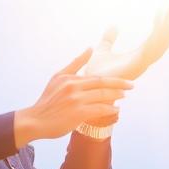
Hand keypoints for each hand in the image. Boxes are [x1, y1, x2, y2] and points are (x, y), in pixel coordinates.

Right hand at [14, 46, 133, 142]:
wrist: (35, 120)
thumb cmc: (48, 100)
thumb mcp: (58, 77)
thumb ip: (75, 64)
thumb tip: (90, 49)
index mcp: (70, 78)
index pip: (97, 77)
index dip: (114, 79)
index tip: (127, 80)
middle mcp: (74, 87)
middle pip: (102, 84)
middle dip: (120, 84)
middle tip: (132, 85)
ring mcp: (76, 100)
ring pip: (102, 96)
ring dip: (116, 97)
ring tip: (124, 97)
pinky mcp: (78, 113)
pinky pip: (99, 109)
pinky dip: (109, 109)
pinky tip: (116, 110)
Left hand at [81, 8, 168, 81]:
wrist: (89, 85)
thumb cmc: (96, 71)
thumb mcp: (103, 49)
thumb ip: (109, 39)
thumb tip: (113, 26)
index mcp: (137, 56)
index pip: (154, 40)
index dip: (161, 28)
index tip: (165, 13)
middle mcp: (142, 60)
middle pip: (161, 41)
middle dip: (168, 25)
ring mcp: (141, 63)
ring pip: (159, 44)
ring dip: (166, 28)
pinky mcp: (136, 65)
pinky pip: (150, 49)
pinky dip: (155, 37)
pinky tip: (158, 25)